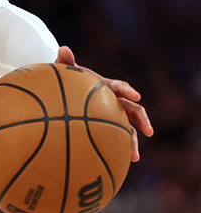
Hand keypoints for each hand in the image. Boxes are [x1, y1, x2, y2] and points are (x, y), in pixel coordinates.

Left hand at [56, 46, 152, 161]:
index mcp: (105, 86)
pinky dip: (118, 149)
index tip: (135, 96)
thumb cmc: (66, 80)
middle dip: (142, 120)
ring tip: (135, 157)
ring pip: (128, 128)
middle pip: (133, 110)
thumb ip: (66, 61)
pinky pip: (115, 138)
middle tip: (149, 131)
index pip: (120, 87)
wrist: (65, 92)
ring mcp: (112, 114)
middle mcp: (113, 100)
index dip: (128, 90)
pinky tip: (117, 163)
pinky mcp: (106, 125)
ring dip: (133, 141)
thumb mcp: (65, 71)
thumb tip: (62, 49)